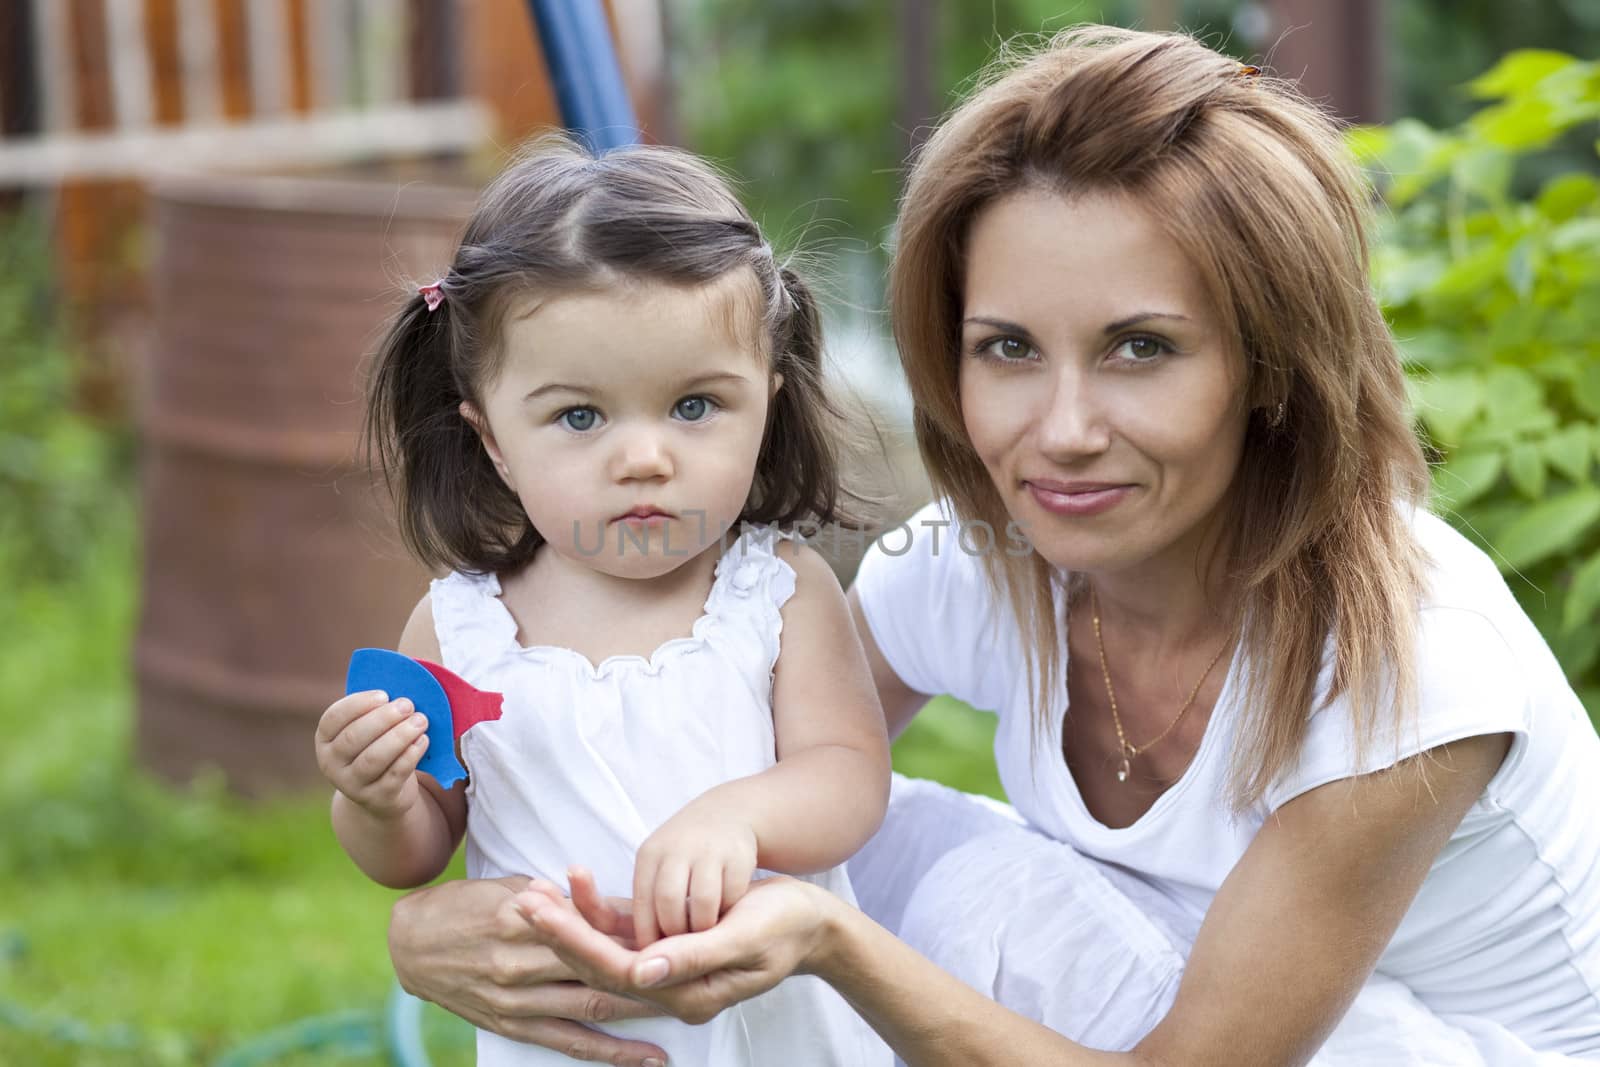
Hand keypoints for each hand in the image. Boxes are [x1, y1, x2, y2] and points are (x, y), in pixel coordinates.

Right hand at [314, 690, 428, 817]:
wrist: (383, 794)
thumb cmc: (377, 747)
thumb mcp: (369, 730)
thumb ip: (376, 709)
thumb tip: (404, 681)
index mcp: (325, 740)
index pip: (333, 718)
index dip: (358, 704)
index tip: (384, 694)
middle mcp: (332, 764)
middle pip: (354, 738)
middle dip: (383, 718)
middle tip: (408, 704)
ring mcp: (352, 785)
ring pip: (374, 758)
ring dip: (400, 736)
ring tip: (421, 721)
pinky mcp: (377, 799)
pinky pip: (394, 775)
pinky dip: (410, 755)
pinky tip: (423, 740)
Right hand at [389, 876, 668, 1064]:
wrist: (411, 943)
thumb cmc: (470, 905)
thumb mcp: (516, 886)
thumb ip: (567, 901)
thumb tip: (623, 910)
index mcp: (525, 915)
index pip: (596, 924)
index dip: (640, 930)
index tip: (681, 930)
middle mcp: (522, 960)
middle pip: (602, 966)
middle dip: (652, 970)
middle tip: (700, 971)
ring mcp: (517, 998)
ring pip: (594, 1005)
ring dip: (644, 1009)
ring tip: (690, 1008)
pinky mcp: (512, 1025)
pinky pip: (569, 1042)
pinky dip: (612, 1053)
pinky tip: (648, 1058)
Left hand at [517, 870, 835, 1025]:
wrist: (814, 922)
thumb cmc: (786, 925)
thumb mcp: (744, 939)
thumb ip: (691, 957)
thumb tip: (639, 972)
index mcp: (684, 994)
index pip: (615, 972)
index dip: (575, 942)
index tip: (542, 914)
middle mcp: (668, 987)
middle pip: (599, 962)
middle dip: (558, 932)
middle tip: (519, 902)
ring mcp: (665, 967)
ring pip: (604, 946)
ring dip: (569, 919)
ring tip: (532, 890)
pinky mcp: (667, 944)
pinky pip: (622, 931)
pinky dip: (596, 908)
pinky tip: (573, 884)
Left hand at [631, 802, 757, 944]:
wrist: (727, 816)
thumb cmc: (686, 857)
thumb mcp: (659, 868)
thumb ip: (653, 907)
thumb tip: (642, 957)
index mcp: (650, 854)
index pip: (642, 903)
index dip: (647, 934)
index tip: (652, 956)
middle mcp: (678, 849)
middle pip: (669, 903)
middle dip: (675, 933)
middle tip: (681, 948)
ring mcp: (710, 850)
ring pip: (703, 901)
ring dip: (703, 926)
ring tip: (704, 936)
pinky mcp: (739, 855)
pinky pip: (732, 895)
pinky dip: (728, 910)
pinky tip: (726, 914)